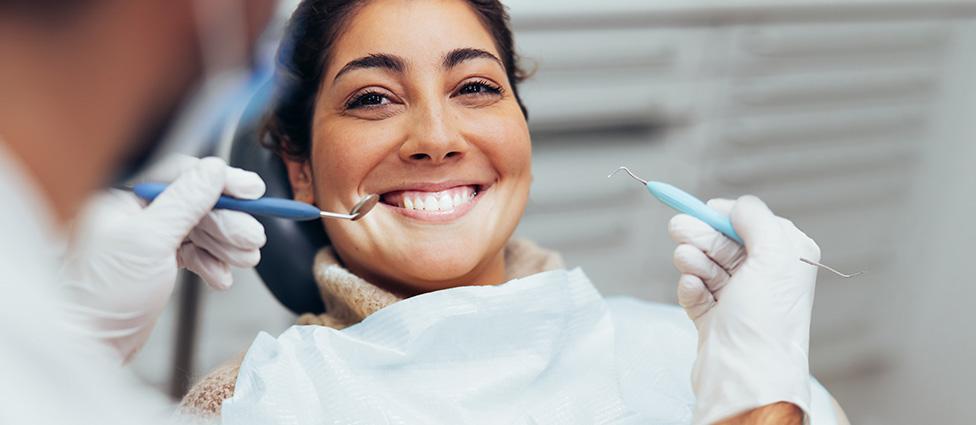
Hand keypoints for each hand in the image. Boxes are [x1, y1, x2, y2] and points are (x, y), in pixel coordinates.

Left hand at [60, 156, 265, 361]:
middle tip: (253, 239)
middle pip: (196, 204)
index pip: (181, 175)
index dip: (220, 181)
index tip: (252, 190)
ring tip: (246, 260)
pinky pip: (194, 253)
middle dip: (228, 223)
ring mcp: (146, 239)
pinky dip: (211, 264)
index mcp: (123, 197)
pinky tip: (221, 278)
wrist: (90, 346)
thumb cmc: (104, 296)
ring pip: (199, 230)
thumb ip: (184, 201)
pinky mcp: (156, 263)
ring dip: (226, 245)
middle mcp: (135, 213)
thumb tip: (213, 169)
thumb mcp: (149, 241)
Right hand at [668, 195, 819, 424]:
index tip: (702, 211)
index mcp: (787, 257)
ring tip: (687, 264)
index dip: (723, 215)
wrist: (745, 375)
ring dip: (693, 260)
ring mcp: (739, 298)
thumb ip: (756, 218)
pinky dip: (690, 287)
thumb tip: (736, 206)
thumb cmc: (766, 321)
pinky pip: (695, 291)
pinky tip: (692, 289)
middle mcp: (766, 276)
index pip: (750, 221)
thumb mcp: (774, 254)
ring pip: (705, 263)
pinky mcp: (715, 317)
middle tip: (677, 229)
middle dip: (700, 234)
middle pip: (723, 241)